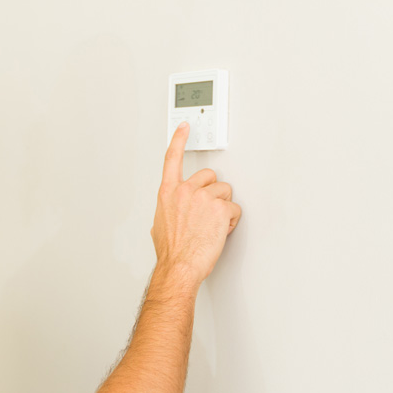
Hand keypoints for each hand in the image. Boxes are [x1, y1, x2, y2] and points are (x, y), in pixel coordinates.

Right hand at [150, 122, 241, 284]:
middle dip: (213, 192)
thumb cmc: (171, 251)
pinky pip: (234, 209)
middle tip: (208, 212)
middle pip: (209, 177)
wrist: (179, 266)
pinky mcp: (219, 208)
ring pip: (225, 193)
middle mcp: (185, 191)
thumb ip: (168, 211)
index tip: (184, 127)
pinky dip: (231, 221)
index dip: (179, 140)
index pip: (172, 159)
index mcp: (168, 193)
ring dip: (223, 209)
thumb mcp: (159, 226)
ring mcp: (203, 198)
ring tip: (212, 226)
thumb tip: (170, 216)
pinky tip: (220, 231)